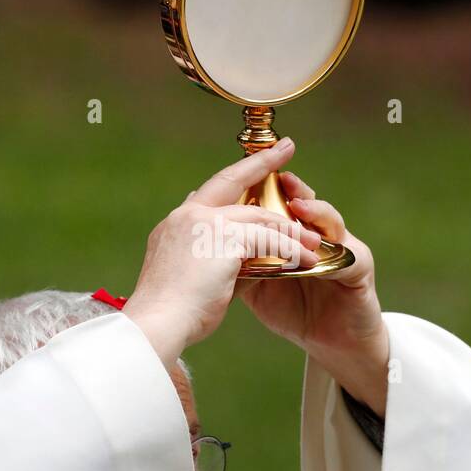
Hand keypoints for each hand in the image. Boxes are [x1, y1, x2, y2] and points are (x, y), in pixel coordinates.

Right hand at [122, 139, 322, 370]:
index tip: (250, 163)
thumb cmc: (173, 313)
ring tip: (313, 239)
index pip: (210, 192)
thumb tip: (256, 261)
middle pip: (232, 182)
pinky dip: (290, 250)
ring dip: (289, 229)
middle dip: (262, 163)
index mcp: (176, 224)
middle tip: (286, 147)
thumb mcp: (195, 280)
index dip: (234, 176)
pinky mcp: (224, 238)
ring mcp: (204, 223)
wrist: (158, 323)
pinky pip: (268, 240)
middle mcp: (188, 215)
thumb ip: (221, 263)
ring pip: (258, 217)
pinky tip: (306, 261)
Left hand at [235, 165, 388, 416]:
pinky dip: (331, 252)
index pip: (280, 202)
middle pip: (306, 203)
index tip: (245, 171)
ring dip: (315, 212)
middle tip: (280, 178)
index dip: (267, 186)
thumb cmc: (292, 310)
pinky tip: (317, 250)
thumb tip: (204, 236)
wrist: (329, 343)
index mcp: (293, 233)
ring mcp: (342, 248)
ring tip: (297, 208)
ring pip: (331, 221)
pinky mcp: (359, 269)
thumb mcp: (256, 283)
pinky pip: (347, 256)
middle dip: (292, 189)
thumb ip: (237, 258)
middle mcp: (319, 234)